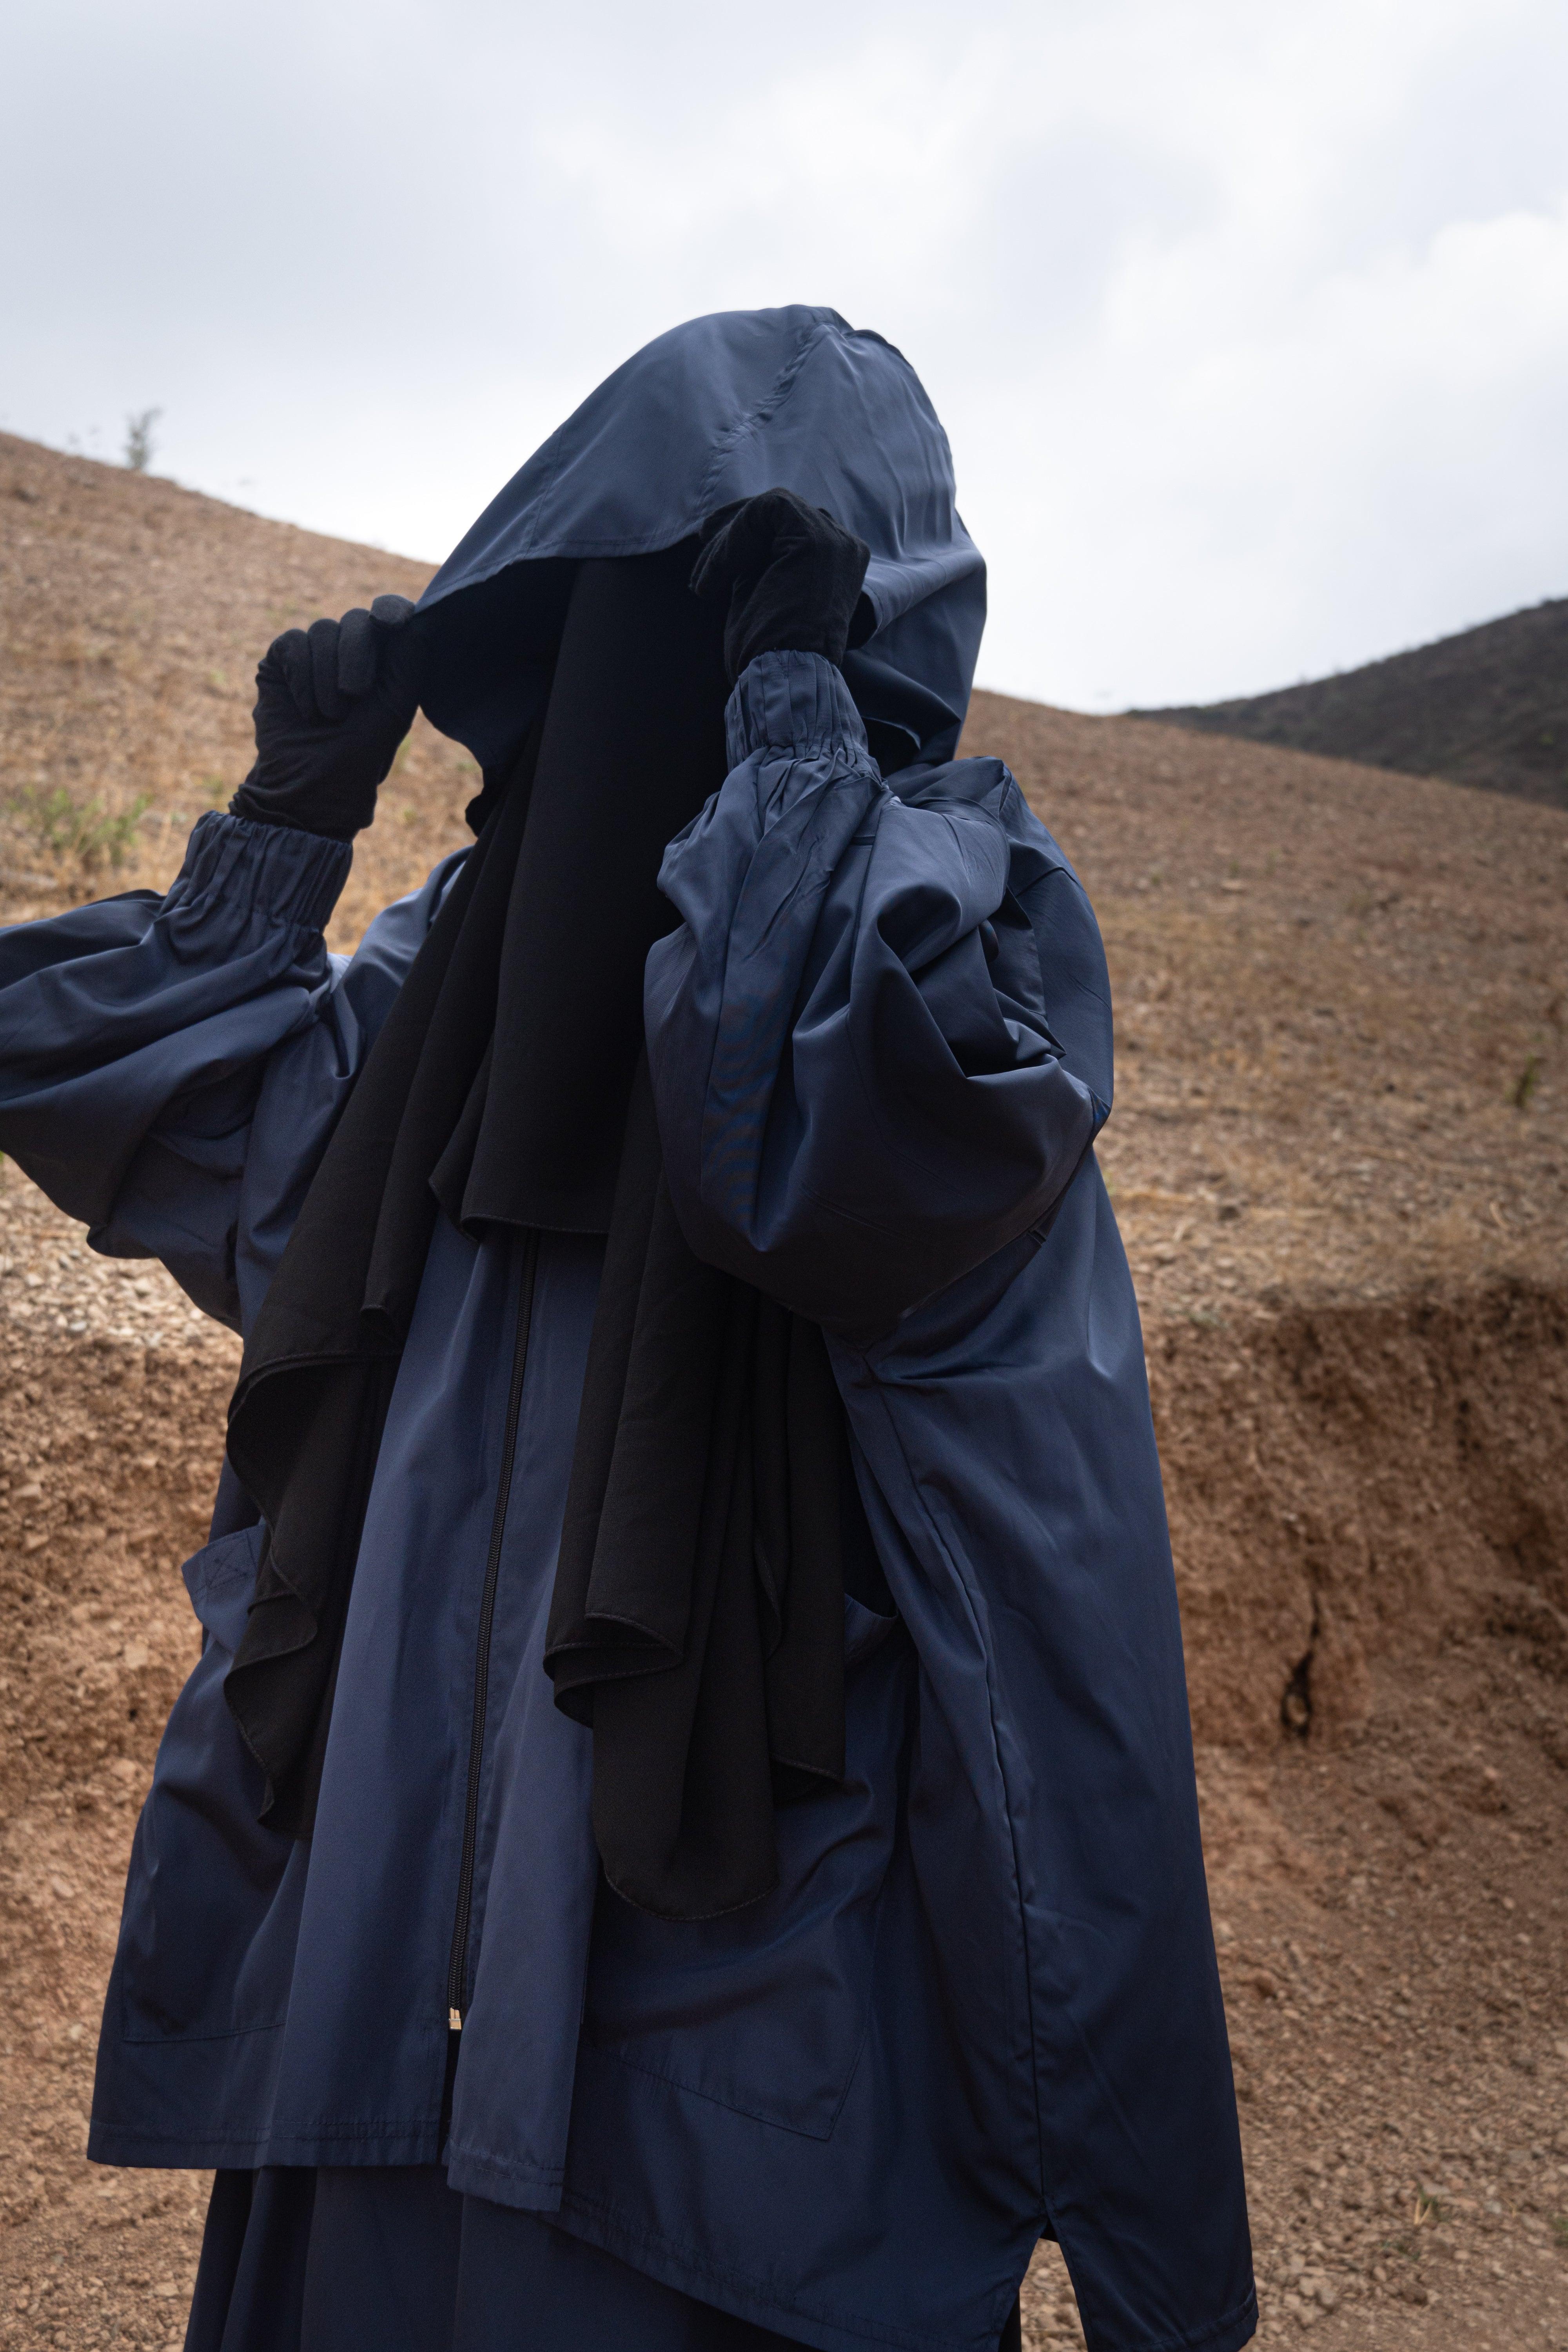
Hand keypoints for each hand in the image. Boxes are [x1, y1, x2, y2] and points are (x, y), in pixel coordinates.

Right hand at [230, 595, 421, 840]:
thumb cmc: (362, 749)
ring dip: (328, 678)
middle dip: (357, 655)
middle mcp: (349, 648)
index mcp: (384, 657)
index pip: (389, 614)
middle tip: (355, 695)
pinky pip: (293, 643)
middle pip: (356, 619)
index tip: (389, 620)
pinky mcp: (281, 659)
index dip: (390, 609)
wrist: (315, 783)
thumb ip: (408, 658)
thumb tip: (410, 614)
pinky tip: (307, 711)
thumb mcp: (396, 704)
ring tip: (330, 716)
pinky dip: (302, 679)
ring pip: (322, 630)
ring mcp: (313, 652)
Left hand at [689, 489, 869, 683]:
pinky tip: (718, 573)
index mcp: (837, 563)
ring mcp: (836, 540)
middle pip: (781, 511)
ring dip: (729, 539)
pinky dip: (733, 538)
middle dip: (735, 526)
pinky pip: (766, 510)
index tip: (710, 549)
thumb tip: (727, 532)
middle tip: (702, 542)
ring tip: (708, 577)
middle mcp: (844, 546)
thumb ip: (757, 558)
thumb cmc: (767, 650)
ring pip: (771, 507)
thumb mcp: (761, 590)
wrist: (782, 677)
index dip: (745, 531)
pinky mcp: (816, 539)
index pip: (789, 525)